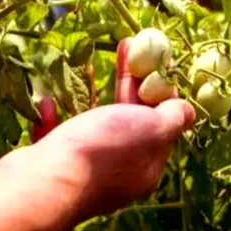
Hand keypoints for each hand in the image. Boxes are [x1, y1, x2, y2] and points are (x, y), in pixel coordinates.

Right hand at [0, 37, 193, 225]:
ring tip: (85, 70)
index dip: (159, 90)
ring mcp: (82, 173)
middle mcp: (117, 173)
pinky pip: (56, 140)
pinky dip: (54, 120)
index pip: (160, 124)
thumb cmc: (101, 150)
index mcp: (146, 166)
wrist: (42, 184)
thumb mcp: (150, 128)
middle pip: (127, 121)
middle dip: (128, 83)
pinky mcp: (50, 169)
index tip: (154, 60)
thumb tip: (188, 110)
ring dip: (91, 99)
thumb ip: (171, 118)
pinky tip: (47, 103)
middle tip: (126, 46)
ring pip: (91, 130)